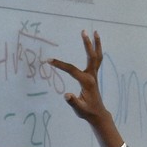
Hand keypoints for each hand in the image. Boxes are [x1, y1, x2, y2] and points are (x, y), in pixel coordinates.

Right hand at [47, 30, 123, 146]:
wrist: (98, 114)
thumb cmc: (87, 112)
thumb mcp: (79, 109)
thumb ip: (73, 102)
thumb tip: (66, 95)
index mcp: (87, 82)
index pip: (72, 70)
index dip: (60, 65)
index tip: (48, 60)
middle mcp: (92, 76)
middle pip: (91, 57)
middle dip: (87, 44)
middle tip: (84, 31)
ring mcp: (94, 75)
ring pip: (97, 57)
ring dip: (96, 44)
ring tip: (95, 32)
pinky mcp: (94, 76)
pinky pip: (96, 60)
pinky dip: (96, 51)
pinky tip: (94, 44)